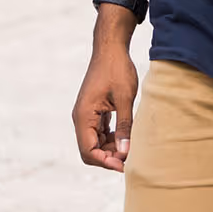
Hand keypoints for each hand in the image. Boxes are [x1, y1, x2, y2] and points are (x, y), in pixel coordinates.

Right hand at [72, 40, 139, 171]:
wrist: (110, 48)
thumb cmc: (117, 69)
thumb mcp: (124, 98)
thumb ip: (124, 126)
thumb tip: (125, 152)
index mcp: (83, 116)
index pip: (88, 151)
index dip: (106, 162)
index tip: (125, 164)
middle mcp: (81, 118)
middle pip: (90, 150)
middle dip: (108, 158)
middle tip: (130, 157)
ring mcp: (86, 115)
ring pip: (95, 143)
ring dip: (111, 149)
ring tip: (131, 147)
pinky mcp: (94, 111)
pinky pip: (99, 133)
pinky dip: (111, 139)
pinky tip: (126, 136)